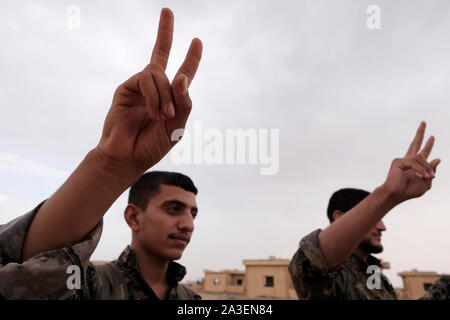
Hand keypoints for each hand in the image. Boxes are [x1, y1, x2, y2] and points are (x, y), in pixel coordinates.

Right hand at [96, 8, 201, 175]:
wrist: (127, 157)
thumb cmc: (153, 145)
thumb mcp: (177, 128)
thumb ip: (184, 103)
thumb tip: (182, 77)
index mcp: (170, 98)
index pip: (182, 73)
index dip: (191, 58)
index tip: (197, 41)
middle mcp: (155, 88)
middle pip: (161, 53)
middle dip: (165, 32)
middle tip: (167, 10)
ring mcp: (140, 87)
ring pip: (158, 73)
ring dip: (165, 94)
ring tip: (164, 116)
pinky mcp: (126, 88)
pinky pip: (146, 79)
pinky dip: (154, 96)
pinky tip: (155, 113)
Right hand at [382, 121, 440, 204]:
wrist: (396, 195)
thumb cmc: (408, 191)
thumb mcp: (426, 184)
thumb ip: (431, 172)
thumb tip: (437, 158)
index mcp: (414, 166)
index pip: (422, 152)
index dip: (428, 145)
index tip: (432, 136)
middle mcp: (408, 160)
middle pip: (415, 143)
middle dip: (420, 133)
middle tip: (424, 122)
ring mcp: (402, 160)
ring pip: (421, 158)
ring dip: (427, 169)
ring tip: (429, 177)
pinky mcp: (398, 161)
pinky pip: (414, 163)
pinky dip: (420, 170)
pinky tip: (422, 176)